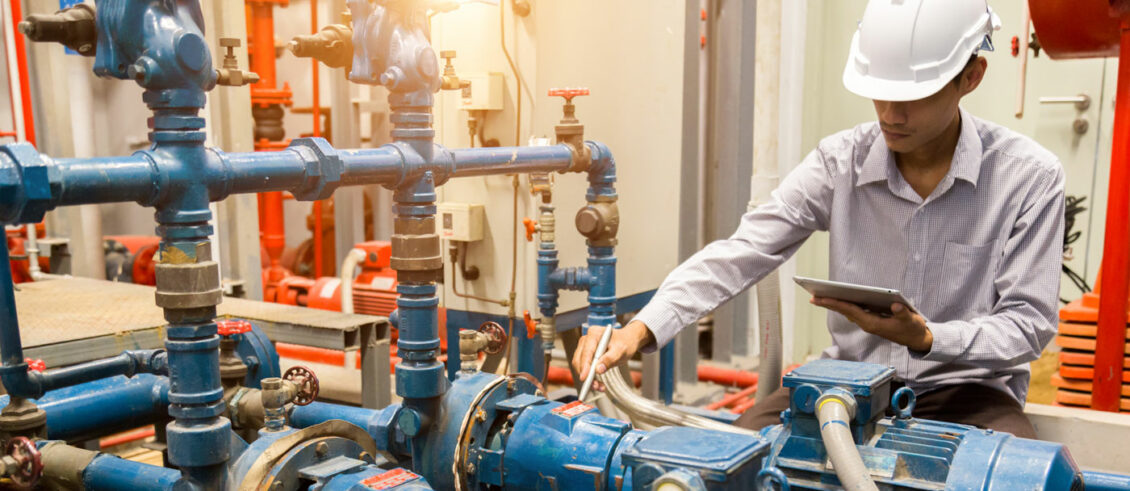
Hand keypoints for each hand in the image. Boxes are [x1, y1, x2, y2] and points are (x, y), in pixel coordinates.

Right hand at [571, 320, 654, 390]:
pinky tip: (598, 383)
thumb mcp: (621, 350)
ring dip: (588, 378)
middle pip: (579, 360)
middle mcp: (586, 339)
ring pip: (580, 366)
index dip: (584, 366)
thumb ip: (610, 359)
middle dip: (586, 375)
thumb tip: (598, 370)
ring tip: (600, 387)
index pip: (586, 352)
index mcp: (594, 333)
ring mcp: (584, 347)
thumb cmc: (625, 343)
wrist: (627, 340)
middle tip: (596, 386)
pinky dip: (590, 377)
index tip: (584, 378)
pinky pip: (584, 368)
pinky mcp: (586, 355)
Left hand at [812, 297, 932, 351]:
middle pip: (844, 311)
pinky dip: (845, 304)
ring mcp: (868, 322)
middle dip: (829, 304)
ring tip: (820, 296)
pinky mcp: (871, 320)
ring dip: (834, 304)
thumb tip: (897, 306)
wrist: (917, 339)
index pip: (850, 311)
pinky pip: (854, 311)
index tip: (821, 299)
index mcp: (873, 324)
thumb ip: (903, 313)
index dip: (835, 303)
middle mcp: (867, 324)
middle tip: (812, 297)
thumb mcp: (911, 320)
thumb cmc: (913, 329)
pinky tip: (838, 298)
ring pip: (848, 311)